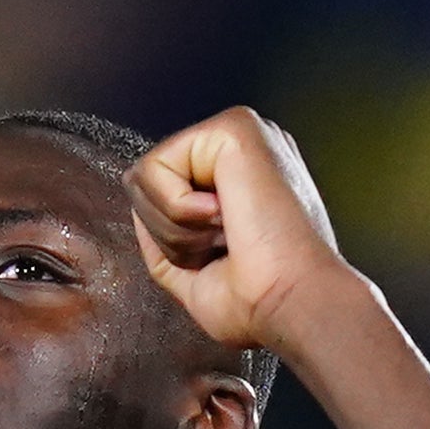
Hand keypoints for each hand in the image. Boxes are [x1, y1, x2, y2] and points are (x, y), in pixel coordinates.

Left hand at [127, 107, 352, 352]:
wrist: (293, 302)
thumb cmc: (260, 300)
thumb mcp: (193, 276)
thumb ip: (162, 238)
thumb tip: (136, 209)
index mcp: (238, 181)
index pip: (162, 196)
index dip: (173, 242)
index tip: (224, 259)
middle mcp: (241, 152)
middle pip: (144, 184)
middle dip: (169, 234)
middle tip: (223, 247)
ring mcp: (239, 135)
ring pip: (143, 176)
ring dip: (176, 227)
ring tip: (228, 234)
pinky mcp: (233, 126)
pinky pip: (155, 168)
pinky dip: (179, 210)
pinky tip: (228, 215)